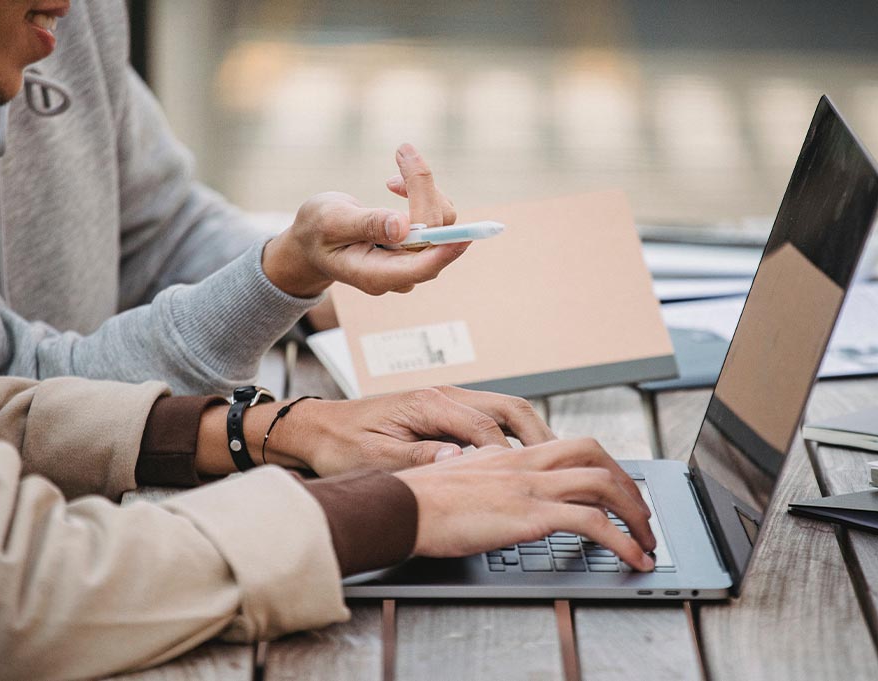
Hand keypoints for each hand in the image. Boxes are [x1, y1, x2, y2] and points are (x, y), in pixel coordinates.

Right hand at [262, 143, 463, 297]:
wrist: (313, 240)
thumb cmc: (317, 231)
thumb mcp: (330, 222)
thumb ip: (365, 224)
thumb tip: (401, 227)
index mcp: (375, 275)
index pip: (420, 267)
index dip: (444, 251)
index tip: (464, 235)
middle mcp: (400, 273)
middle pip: (434, 236)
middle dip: (423, 189)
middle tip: (403, 150)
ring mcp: (411, 260)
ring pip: (441, 223)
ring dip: (422, 187)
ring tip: (395, 164)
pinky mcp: (419, 245)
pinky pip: (437, 217)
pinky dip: (422, 192)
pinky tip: (396, 184)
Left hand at [262, 386, 555, 475]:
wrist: (316, 430)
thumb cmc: (341, 445)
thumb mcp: (376, 459)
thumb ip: (420, 459)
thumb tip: (460, 463)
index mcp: (429, 403)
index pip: (486, 427)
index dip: (510, 455)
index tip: (529, 479)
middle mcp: (444, 395)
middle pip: (509, 408)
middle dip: (539, 436)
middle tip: (562, 467)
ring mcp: (447, 401)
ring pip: (505, 410)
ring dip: (531, 434)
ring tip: (553, 463)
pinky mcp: (444, 412)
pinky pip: (491, 418)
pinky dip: (514, 436)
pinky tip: (522, 459)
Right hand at [395, 439, 656, 570]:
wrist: (399, 507)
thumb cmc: (418, 499)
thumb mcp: (458, 476)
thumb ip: (483, 476)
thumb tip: (491, 487)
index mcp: (510, 455)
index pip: (572, 447)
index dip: (603, 466)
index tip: (616, 489)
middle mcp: (526, 464)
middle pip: (596, 457)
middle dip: (628, 485)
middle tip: (641, 514)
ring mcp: (530, 487)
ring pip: (604, 485)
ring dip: (635, 515)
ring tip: (647, 543)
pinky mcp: (530, 516)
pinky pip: (592, 523)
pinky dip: (622, 541)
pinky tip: (632, 559)